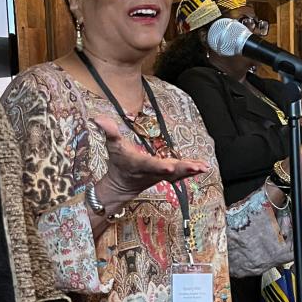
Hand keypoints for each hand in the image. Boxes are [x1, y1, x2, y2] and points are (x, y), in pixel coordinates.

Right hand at [94, 115, 208, 204]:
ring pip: (178, 174)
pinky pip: (181, 174)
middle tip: (195, 168)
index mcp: (140, 164)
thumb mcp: (112, 146)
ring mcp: (161, 176)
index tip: (170, 167)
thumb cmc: (118, 162)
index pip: (150, 165)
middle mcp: (152, 171)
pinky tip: (203, 168)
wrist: (122, 184)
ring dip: (190, 171)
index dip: (160, 166)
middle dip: (182, 169)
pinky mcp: (167, 176)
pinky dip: (192, 171)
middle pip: (169, 171)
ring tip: (203, 167)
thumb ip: (109, 131)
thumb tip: (98, 118)